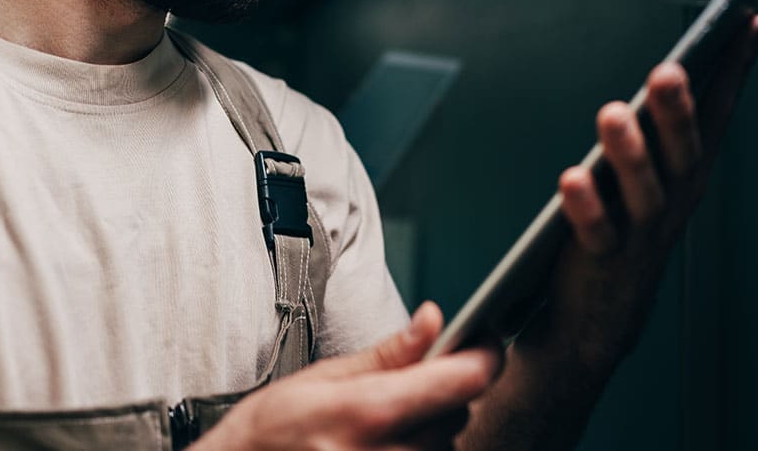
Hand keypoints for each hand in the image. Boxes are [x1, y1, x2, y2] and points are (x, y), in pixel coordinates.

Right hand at [200, 302, 502, 450]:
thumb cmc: (268, 432)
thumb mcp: (323, 378)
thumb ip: (389, 353)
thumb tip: (433, 320)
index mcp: (371, 411)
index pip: (463, 381)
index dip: (488, 355)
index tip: (489, 341)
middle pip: (458, 415)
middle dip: (445, 392)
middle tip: (411, 382)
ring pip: (446, 448)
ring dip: (431, 430)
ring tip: (386, 423)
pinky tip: (385, 445)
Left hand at [525, 14, 757, 374]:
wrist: (599, 316)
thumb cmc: (623, 228)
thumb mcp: (648, 173)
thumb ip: (658, 127)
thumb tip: (671, 68)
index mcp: (686, 174)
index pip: (718, 114)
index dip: (734, 71)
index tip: (748, 23)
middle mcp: (672, 200)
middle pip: (682, 152)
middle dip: (679, 111)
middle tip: (670, 69)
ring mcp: (640, 233)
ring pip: (642, 191)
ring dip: (629, 153)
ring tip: (614, 113)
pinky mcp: (603, 259)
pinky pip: (597, 232)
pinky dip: (586, 207)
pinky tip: (572, 180)